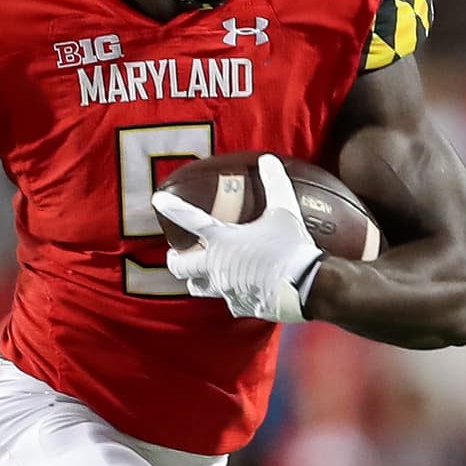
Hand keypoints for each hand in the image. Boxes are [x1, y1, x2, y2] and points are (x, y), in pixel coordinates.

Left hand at [154, 153, 323, 323]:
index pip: (190, 220)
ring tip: (202, 273)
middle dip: (176, 260)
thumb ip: (274, 183)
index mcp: (222, 240)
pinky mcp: (239, 305)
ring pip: (198, 287)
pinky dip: (230, 293)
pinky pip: (227, 301)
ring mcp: (225, 289)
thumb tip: (269, 160)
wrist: (307, 286)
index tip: (158, 200)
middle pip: (180, 266)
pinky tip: (240, 288)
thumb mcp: (284, 210)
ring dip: (197, 279)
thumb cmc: (292, 246)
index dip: (172, 208)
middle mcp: (216, 266)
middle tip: (176, 254)